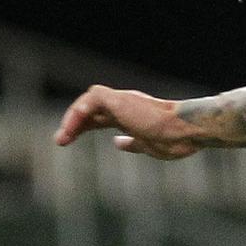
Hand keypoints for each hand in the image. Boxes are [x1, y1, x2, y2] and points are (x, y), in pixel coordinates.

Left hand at [55, 85, 201, 159]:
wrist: (185, 130)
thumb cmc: (175, 140)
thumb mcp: (148, 146)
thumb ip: (132, 143)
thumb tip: (117, 143)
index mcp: (132, 116)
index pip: (103, 118)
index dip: (85, 127)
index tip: (71, 139)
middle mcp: (126, 106)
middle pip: (92, 111)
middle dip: (75, 125)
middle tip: (61, 140)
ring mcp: (123, 101)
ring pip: (89, 102)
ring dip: (73, 119)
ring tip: (62, 138)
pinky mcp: (120, 99)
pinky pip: (92, 99)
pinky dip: (80, 111)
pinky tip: (71, 129)